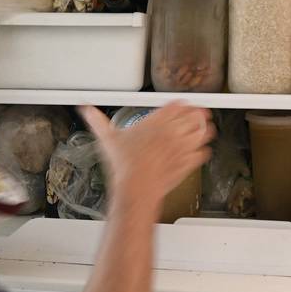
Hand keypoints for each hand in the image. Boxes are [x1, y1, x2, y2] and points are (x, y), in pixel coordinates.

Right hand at [79, 103, 213, 216]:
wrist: (137, 188)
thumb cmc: (124, 164)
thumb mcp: (108, 138)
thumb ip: (97, 121)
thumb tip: (86, 110)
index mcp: (157, 121)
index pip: (178, 104)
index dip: (183, 104)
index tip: (183, 106)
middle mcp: (174, 131)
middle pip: (195, 115)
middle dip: (197, 114)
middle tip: (198, 115)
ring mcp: (183, 147)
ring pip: (203, 132)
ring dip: (204, 130)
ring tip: (203, 129)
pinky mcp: (188, 162)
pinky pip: (203, 153)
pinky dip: (203, 151)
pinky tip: (199, 151)